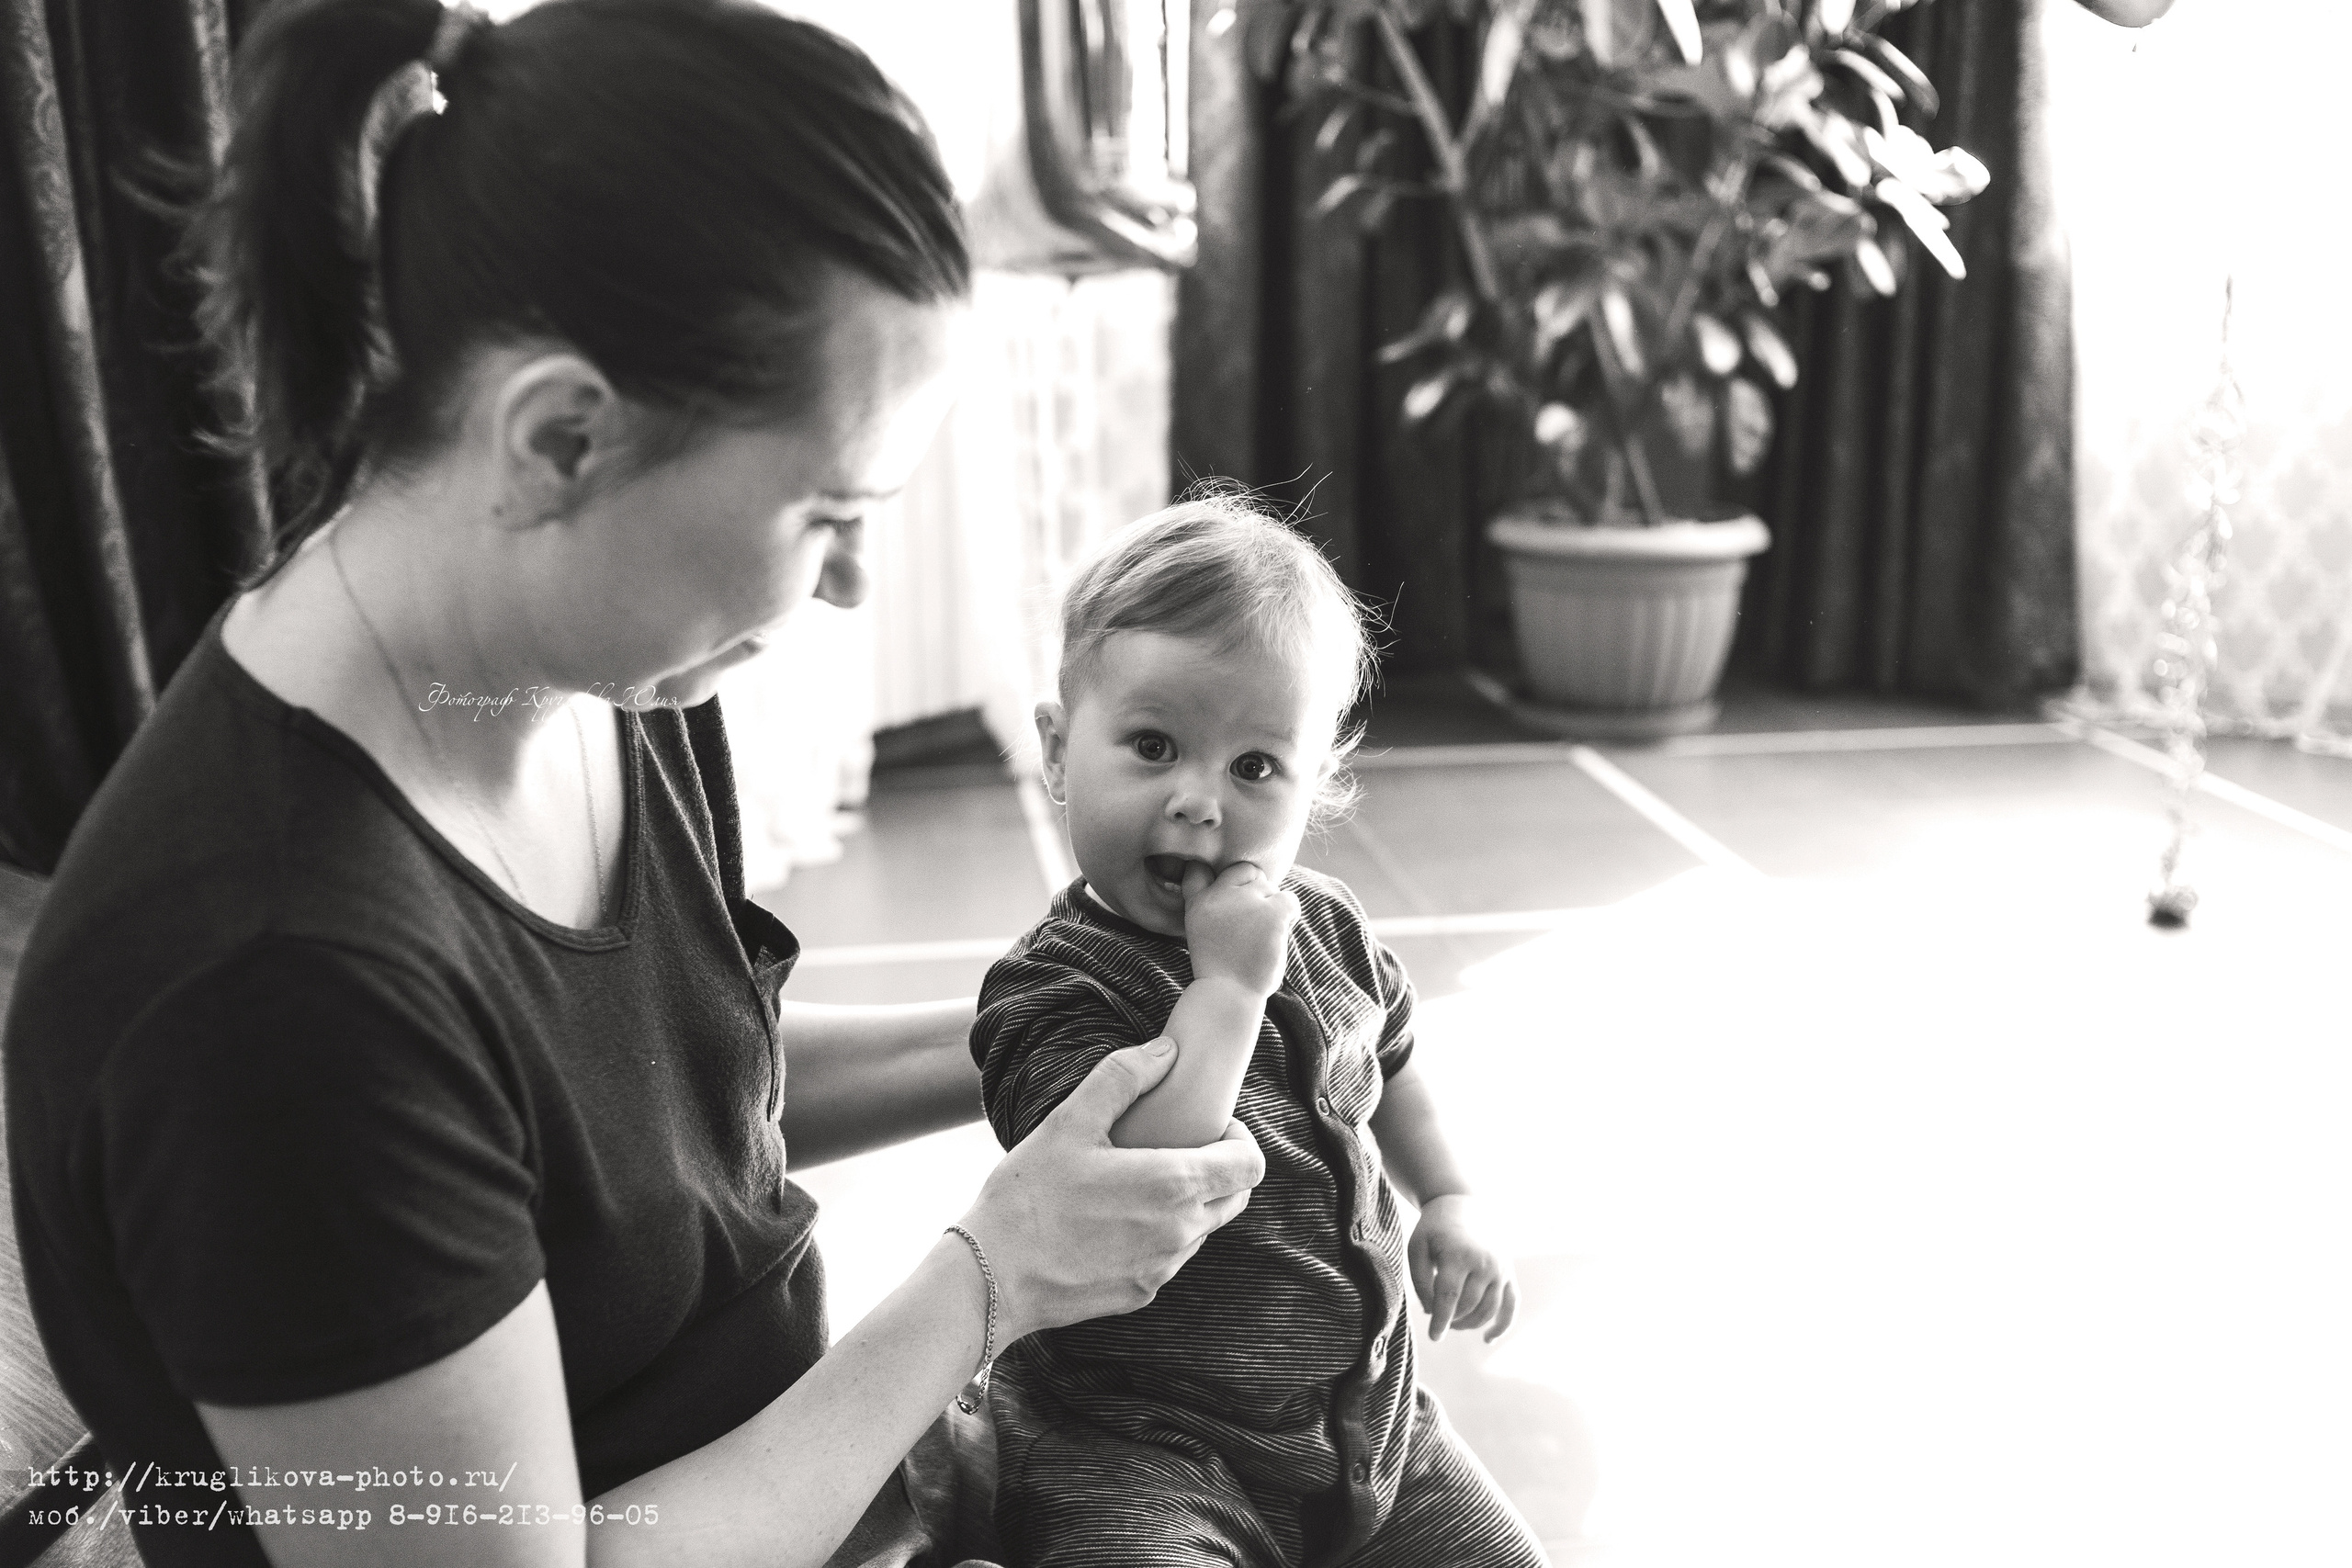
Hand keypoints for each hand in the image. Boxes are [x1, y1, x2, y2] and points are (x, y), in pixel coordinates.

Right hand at [961, 1036, 1265, 1342]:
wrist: (992, 1278)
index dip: (1240, 1139)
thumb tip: (1167, 1049)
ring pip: (1204, 1228)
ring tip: (1138, 1181)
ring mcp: (1164, 1268)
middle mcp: (1180, 1232)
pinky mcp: (1142, 1292)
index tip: (1210, 1127)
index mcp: (1172, 1184)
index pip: (1251, 1165)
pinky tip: (1114, 1218)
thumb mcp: (1070, 1121)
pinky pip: (1171, 1257)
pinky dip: (1160, 1233)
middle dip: (1220, 1169)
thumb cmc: (1028, 1195)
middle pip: (1236, 1197)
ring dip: (1189, 1202)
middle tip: (1176, 1149)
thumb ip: (1123, 1076)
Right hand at [1181, 860, 1299, 996]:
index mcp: (1199, 902)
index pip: (1202, 868)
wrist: (1230, 994)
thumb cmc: (1221, 969)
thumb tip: (1249, 882)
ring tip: (1265, 934)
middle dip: (1255, 889)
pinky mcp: (1272, 913)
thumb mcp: (1202, 931)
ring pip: (1271, 887)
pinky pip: (1290, 899)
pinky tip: (1281, 931)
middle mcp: (1220, 896)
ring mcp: (1247, 902)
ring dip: (1273, 907)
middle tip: (1255, 920)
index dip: (1221, 878)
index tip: (1231, 898)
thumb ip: (1215, 905)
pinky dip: (1291, 913)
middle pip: (1246, 871)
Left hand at [1406, 1194, 1517, 1342]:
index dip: (1441, 1320)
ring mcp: (1500, 1269)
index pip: (1449, 1297)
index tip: (1434, 1337)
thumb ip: (1421, 1281)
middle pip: (1468, 1306)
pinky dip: (1502, 1325)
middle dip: (1451, 1318)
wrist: (1463, 1204)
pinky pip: (1511, 1305)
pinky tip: (1487, 1339)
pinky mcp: (1509, 1273)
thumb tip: (1432, 1312)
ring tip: (1453, 1323)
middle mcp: (1484, 1264)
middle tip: (1437, 1318)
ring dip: (1469, 1323)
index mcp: (1458, 1256)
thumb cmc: (1434, 1229)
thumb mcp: (1417, 1248)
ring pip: (1488, 1310)